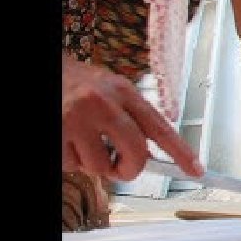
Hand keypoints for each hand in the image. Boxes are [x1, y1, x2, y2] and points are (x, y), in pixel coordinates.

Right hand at [62, 56, 201, 181]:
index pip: (160, 126)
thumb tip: (145, 154)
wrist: (45, 70)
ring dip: (93, 164)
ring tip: (82, 143)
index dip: (180, 151)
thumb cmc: (77, 84)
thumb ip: (130, 118)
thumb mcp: (110, 91)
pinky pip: (72, 166)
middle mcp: (103, 104)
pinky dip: (70, 162)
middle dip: (130, 169)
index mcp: (123, 92)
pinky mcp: (57, 133)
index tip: (195, 169)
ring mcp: (78, 119)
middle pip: (135, 152)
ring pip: (100, 166)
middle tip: (121, 170)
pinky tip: (66, 142)